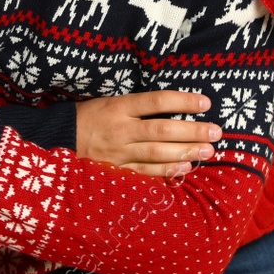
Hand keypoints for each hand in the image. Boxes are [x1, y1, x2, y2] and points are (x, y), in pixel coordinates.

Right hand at [75, 90, 221, 177]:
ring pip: (158, 152)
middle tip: (216, 131)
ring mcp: (119, 152)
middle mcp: (120, 129)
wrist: (56, 140)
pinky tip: (186, 167)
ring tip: (209, 151)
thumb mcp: (108, 101)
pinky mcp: (117, 170)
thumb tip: (173, 105)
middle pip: (163, 129)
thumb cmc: (87, 117)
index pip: (156, 101)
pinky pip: (146, 172)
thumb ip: (137, 105)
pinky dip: (168, 171)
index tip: (205, 102)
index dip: (183, 101)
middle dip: (192, 131)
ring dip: (186, 151)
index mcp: (118, 107)